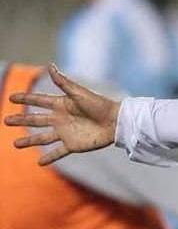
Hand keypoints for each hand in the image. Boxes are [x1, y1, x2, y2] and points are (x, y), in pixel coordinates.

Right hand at [3, 64, 119, 164]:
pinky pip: (58, 152)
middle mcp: (61, 119)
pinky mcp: (73, 145)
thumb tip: (50, 66)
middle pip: (36, 120)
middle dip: (21, 120)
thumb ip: (63, 82)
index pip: (39, 101)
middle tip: (6, 120)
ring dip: (29, 141)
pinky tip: (39, 163)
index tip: (11, 97)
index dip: (25, 99)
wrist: (116, 122)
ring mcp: (66, 133)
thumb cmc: (100, 105)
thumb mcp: (79, 93)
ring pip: (42, 137)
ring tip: (15, 144)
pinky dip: (49, 157)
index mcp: (61, 104)